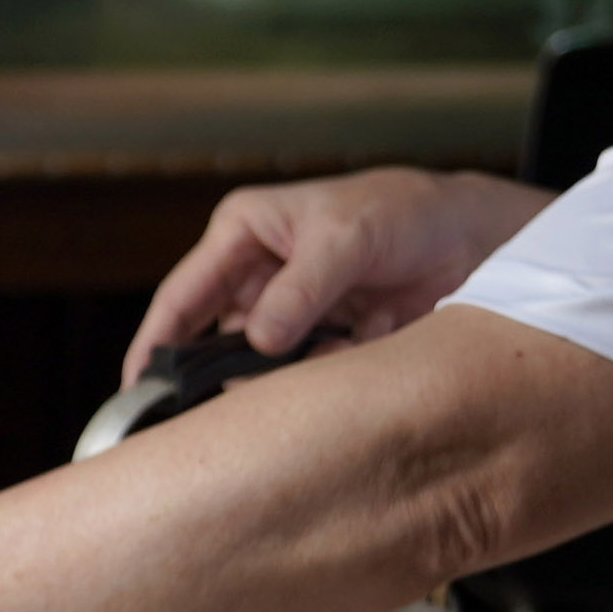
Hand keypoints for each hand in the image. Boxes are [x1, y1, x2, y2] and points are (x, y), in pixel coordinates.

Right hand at [137, 168, 556, 368]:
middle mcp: (257, 278)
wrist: (473, 238)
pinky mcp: (325, 342)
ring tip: (338, 347)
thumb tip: (259, 340)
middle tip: (243, 398)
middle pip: (218, 341)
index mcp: (242, 236)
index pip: (183, 296)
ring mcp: (290, 314)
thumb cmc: (402, 213)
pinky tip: (363, 343)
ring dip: (290, 375)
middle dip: (231, 371)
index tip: (139, 391)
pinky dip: (330, 373)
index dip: (155, 344)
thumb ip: (302, 288)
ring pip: (263, 367)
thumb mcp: (348, 237)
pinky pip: (308, 376)